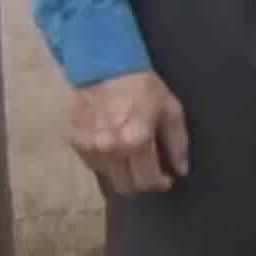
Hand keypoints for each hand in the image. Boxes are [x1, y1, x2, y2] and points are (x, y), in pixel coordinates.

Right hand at [70, 71, 188, 194]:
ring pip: (108, 177)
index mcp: (136, 141)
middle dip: (141, 184)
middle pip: (125, 186)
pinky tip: (115, 147)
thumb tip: (181, 170)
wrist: (105, 68)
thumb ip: (177, 143)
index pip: (146, 181)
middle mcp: (110, 149)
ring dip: (123, 173)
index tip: (166, 179)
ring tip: (133, 157)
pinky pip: (93, 164)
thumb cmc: (143, 88)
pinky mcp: (74, 143)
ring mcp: (89, 148)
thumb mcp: (171, 110)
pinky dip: (107, 162)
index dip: (159, 184)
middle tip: (150, 172)